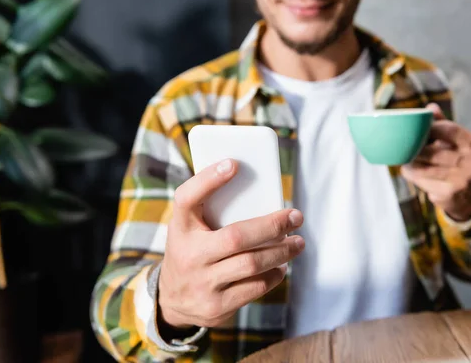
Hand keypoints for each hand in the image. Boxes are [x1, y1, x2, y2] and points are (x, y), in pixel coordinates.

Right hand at [158, 159, 304, 328]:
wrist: (172, 300)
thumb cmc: (192, 250)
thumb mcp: (191, 228)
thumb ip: (213, 209)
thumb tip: (261, 190)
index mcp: (180, 228)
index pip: (187, 199)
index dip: (208, 179)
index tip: (234, 164)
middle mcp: (188, 256)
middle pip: (236, 237)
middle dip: (273, 225)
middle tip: (296, 217)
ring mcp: (202, 284)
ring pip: (251, 264)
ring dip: (282, 252)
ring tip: (298, 243)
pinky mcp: (217, 307)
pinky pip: (255, 287)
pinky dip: (274, 274)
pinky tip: (281, 265)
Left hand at [401, 103, 470, 220]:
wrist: (468, 197)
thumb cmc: (458, 162)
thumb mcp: (456, 142)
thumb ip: (443, 124)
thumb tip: (430, 107)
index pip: (449, 129)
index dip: (430, 127)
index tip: (416, 127)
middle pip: (434, 151)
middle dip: (415, 148)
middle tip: (402, 144)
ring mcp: (462, 180)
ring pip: (424, 167)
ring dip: (410, 162)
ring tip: (404, 157)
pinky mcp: (449, 193)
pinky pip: (422, 180)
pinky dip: (412, 175)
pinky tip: (410, 171)